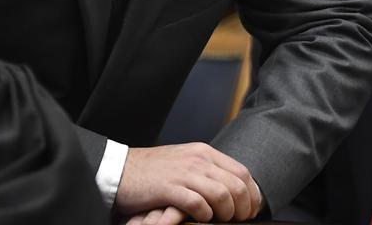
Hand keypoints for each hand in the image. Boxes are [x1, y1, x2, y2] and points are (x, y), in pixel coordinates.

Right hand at [115, 143, 261, 221]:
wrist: (119, 169)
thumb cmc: (152, 171)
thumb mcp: (184, 162)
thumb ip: (206, 170)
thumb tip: (231, 189)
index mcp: (203, 152)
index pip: (242, 172)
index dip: (252, 194)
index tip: (251, 210)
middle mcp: (197, 160)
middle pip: (237, 185)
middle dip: (244, 207)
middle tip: (238, 220)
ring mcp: (183, 173)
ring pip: (222, 194)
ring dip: (226, 213)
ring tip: (220, 220)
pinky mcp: (169, 188)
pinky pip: (198, 204)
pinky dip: (204, 215)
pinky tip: (200, 218)